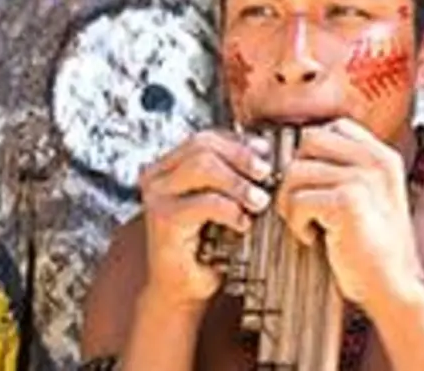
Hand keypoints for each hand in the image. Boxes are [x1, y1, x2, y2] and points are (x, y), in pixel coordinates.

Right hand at [137, 131, 273, 307]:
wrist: (187, 287)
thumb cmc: (211, 243)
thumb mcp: (226, 199)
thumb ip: (236, 173)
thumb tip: (267, 149)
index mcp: (170, 166)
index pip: (206, 137)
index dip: (239, 142)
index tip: (266, 154)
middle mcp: (157, 176)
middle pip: (202, 145)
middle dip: (241, 157)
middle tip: (266, 175)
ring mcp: (156, 197)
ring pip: (202, 166)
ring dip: (238, 182)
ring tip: (259, 201)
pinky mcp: (162, 221)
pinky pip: (203, 203)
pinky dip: (230, 210)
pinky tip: (243, 224)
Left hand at [275, 119, 423, 314]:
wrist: (392, 285)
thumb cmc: (375, 247)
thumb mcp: (371, 197)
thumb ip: (347, 170)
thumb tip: (300, 155)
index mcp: (383, 157)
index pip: (333, 126)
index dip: (311, 152)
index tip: (311, 181)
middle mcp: (376, 162)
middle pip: (309, 141)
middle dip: (296, 174)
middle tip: (304, 204)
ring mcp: (363, 179)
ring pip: (295, 171)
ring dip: (291, 203)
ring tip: (310, 224)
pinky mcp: (347, 202)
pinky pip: (297, 200)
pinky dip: (296, 224)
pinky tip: (315, 237)